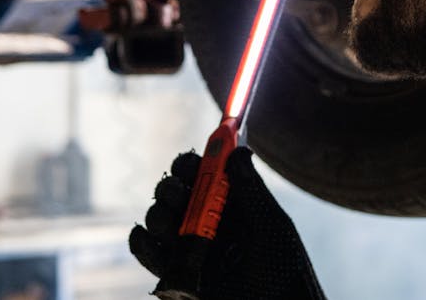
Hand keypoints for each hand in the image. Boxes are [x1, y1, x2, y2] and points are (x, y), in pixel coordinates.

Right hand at [129, 147, 324, 299]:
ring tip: (170, 224)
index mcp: (225, 203)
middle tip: (179, 192)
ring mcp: (188, 246)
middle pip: (172, 193)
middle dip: (170, 188)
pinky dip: (141, 242)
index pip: (199, 173)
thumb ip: (252, 190)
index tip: (191, 163)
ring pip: (157, 219)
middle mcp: (203, 220)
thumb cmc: (284, 266)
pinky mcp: (176, 273)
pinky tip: (149, 238)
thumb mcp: (271, 225)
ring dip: (158, 214)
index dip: (190, 164)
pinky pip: (148, 253)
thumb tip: (238, 151)